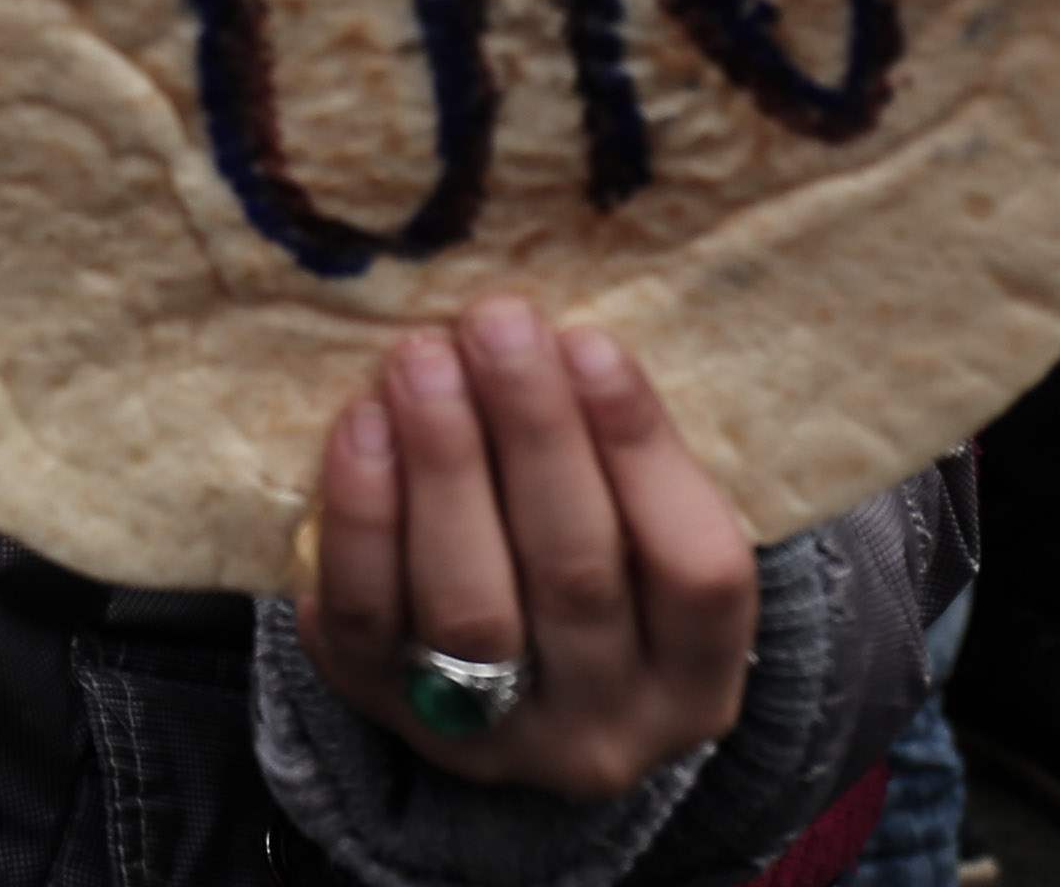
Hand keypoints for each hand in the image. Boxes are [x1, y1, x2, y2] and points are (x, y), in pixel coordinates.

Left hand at [295, 298, 757, 800]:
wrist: (496, 707)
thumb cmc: (582, 571)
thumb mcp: (633, 535)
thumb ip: (610, 457)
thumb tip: (552, 331)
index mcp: (697, 677)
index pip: (699, 571)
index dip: (643, 452)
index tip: (590, 341)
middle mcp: (610, 726)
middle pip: (576, 576)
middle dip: (533, 434)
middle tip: (496, 323)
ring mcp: (498, 736)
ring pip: (471, 606)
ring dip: (444, 467)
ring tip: (422, 361)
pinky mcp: (388, 714)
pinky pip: (368, 622)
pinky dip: (362, 519)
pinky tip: (360, 427)